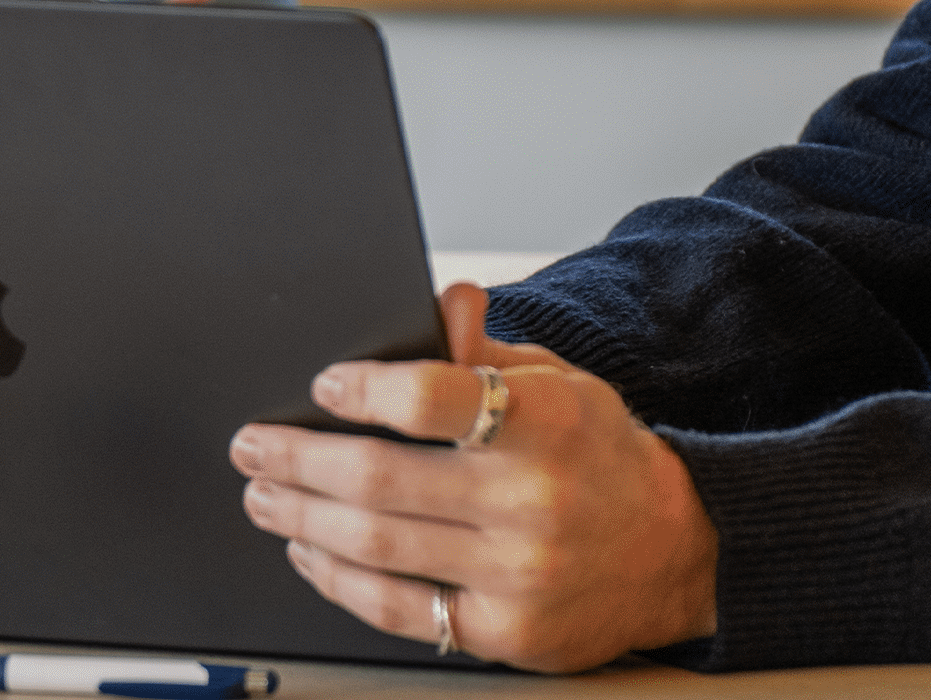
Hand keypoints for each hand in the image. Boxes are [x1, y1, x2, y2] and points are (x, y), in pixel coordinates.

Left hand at [227, 283, 720, 671]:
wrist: (675, 551)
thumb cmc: (600, 458)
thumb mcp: (561, 383)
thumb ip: (487, 350)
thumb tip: (443, 300)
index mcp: (546, 422)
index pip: (433, 399)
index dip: (365, 391)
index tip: (323, 386)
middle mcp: (531, 501)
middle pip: (380, 480)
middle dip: (298, 462)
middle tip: (255, 448)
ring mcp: (516, 573)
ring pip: (375, 547)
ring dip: (301, 519)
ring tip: (266, 498)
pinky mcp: (502, 630)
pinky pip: (398, 608)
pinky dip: (340, 581)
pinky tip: (313, 555)